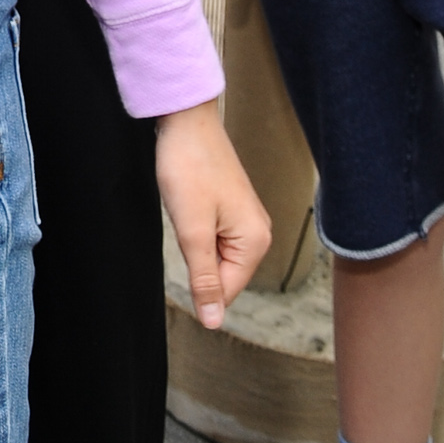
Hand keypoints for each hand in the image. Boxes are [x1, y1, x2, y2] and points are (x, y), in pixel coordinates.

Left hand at [156, 101, 268, 327]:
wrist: (185, 119)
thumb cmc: (189, 169)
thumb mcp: (192, 231)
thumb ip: (204, 280)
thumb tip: (212, 322)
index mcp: (256, 242)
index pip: (226, 291)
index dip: (197, 280)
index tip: (184, 245)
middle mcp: (259, 232)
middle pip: (223, 274)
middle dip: (197, 258)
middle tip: (187, 220)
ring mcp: (246, 218)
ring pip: (215, 254)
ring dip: (195, 242)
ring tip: (189, 208)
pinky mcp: (232, 207)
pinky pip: (213, 236)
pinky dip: (196, 228)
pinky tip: (189, 203)